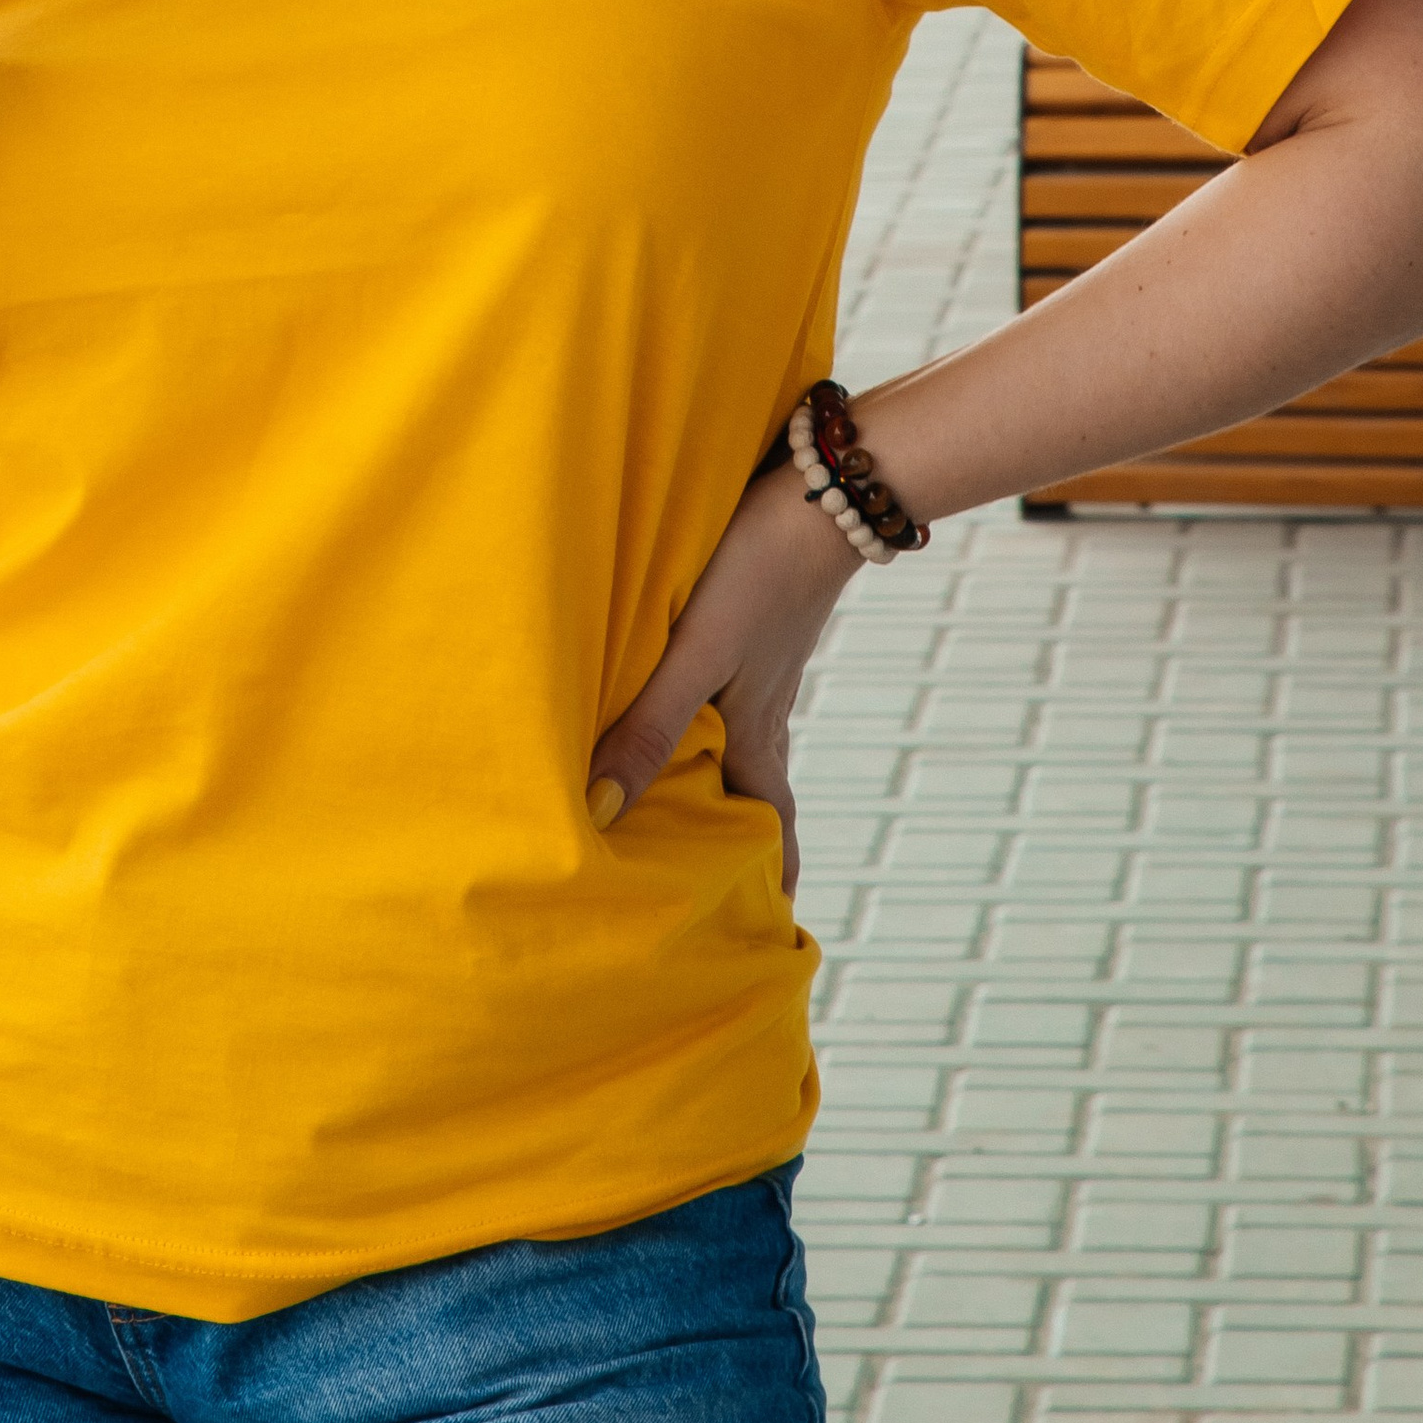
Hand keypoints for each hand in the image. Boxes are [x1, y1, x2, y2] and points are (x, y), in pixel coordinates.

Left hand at [586, 463, 860, 892]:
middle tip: (714, 882)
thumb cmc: (755, 573)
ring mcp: (765, 666)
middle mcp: (766, 709)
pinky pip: (734, 691)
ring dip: (720, 776)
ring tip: (681, 801)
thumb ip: (649, 727)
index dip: (769, 880)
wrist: (821, 490)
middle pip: (757, 791)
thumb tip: (601, 814)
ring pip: (742, 740)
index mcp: (758, 734)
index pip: (769, 828)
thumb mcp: (695, 656)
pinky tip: (684, 700)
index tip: (763, 931)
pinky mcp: (757, 625)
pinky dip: (712, 717)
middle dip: (741, 840)